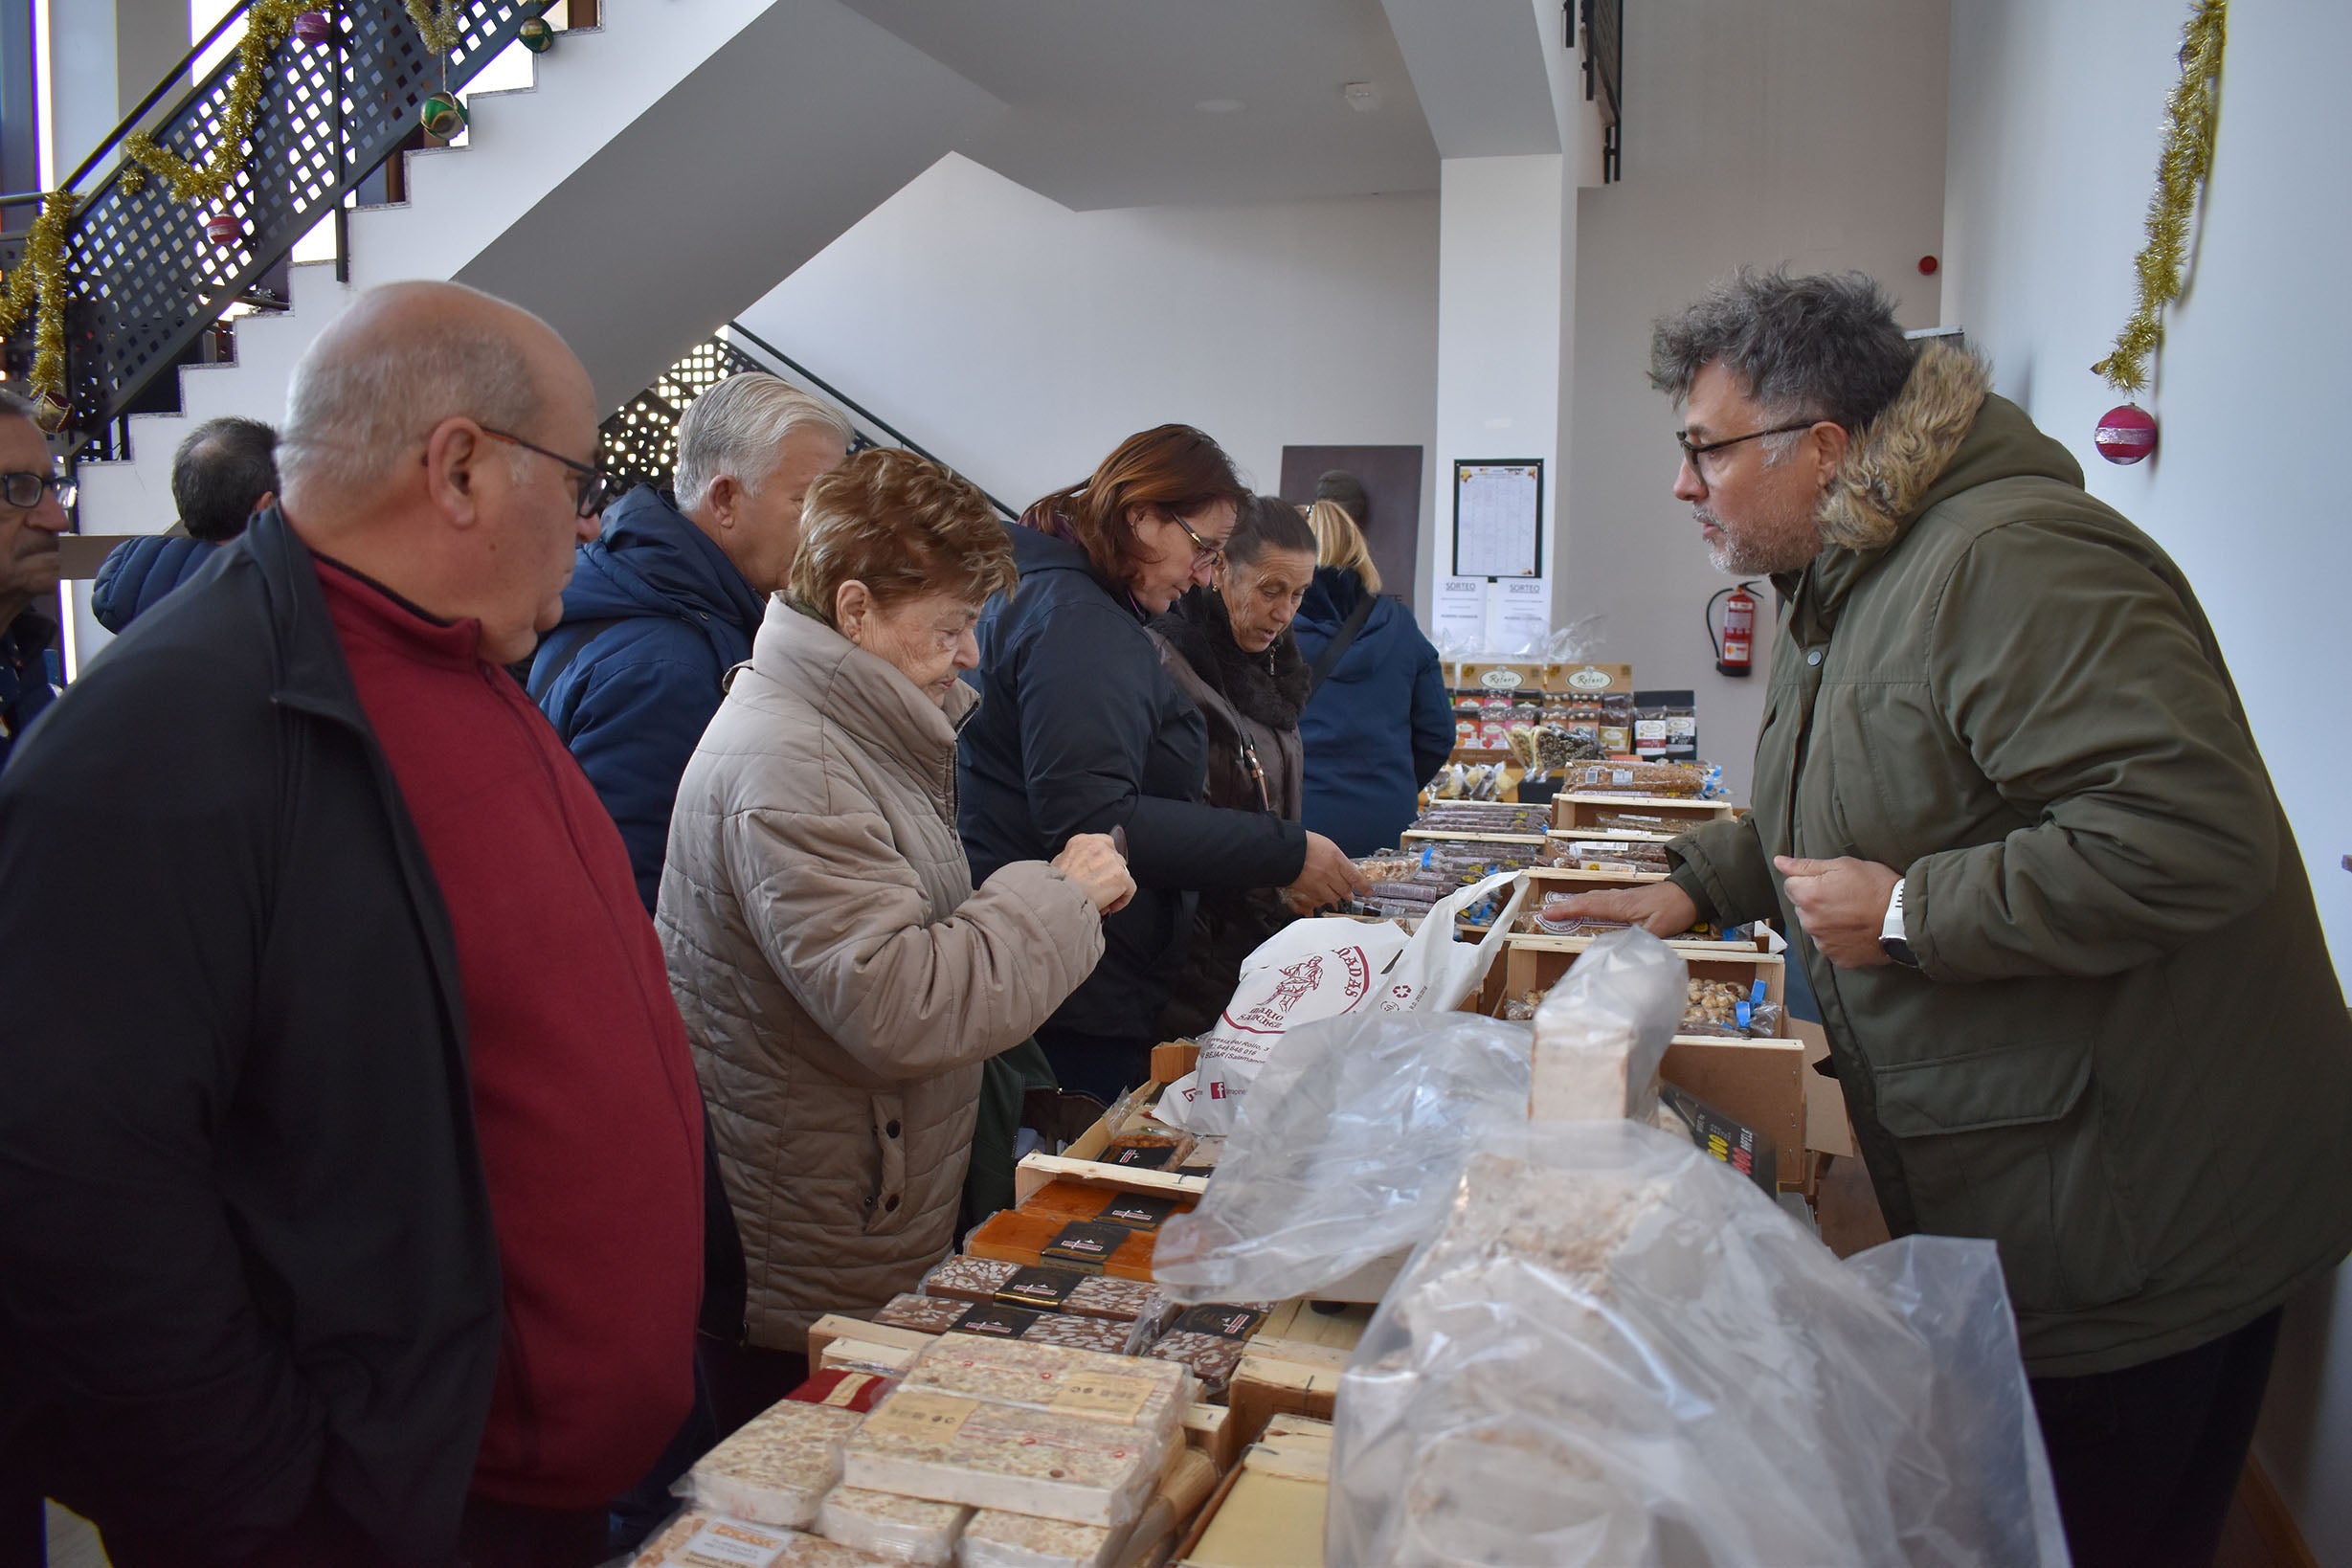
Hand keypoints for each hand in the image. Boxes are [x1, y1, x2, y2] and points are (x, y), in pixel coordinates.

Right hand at [1054, 833, 1135, 915]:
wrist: (1058, 900)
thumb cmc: (1055, 887)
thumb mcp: (1059, 863)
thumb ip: (1075, 859)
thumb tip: (1082, 867)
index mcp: (1083, 841)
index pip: (1105, 844)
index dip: (1105, 862)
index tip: (1101, 874)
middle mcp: (1099, 846)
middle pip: (1116, 860)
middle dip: (1110, 876)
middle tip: (1099, 890)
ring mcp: (1111, 860)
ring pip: (1123, 874)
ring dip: (1115, 888)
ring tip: (1101, 900)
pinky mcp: (1120, 876)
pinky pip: (1130, 888)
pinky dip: (1122, 900)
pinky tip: (1109, 906)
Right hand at [1281, 832, 1366, 914]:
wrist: (1284, 849)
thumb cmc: (1305, 844)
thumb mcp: (1328, 846)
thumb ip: (1338, 860)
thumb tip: (1345, 871)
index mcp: (1336, 859)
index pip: (1355, 877)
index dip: (1364, 887)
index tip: (1369, 893)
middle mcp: (1329, 873)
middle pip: (1345, 890)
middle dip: (1348, 893)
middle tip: (1349, 894)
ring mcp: (1318, 883)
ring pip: (1333, 897)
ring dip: (1336, 897)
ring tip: (1336, 896)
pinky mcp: (1308, 890)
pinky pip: (1320, 900)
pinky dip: (1323, 899)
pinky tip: (1323, 897)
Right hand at [1542, 881, 1699, 938]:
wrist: (1692, 892)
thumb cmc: (1675, 909)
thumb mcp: (1659, 929)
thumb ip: (1639, 940)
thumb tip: (1620, 950)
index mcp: (1621, 905)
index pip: (1588, 906)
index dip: (1567, 910)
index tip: (1548, 914)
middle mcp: (1618, 898)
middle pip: (1586, 899)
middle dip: (1564, 906)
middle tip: (1545, 913)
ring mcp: (1623, 897)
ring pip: (1593, 898)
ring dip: (1575, 903)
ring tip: (1560, 909)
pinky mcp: (1630, 898)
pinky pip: (1602, 898)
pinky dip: (1589, 901)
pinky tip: (1589, 905)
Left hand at [1773, 856, 1900, 967]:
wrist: (1904, 918)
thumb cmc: (1876, 886)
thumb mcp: (1843, 865)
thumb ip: (1805, 865)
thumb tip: (1779, 861)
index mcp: (1808, 897)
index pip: (1791, 885)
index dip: (1810, 880)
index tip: (1830, 881)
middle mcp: (1810, 922)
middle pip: (1801, 907)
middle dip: (1816, 901)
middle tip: (1844, 897)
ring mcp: (1823, 943)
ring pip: (1815, 926)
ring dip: (1826, 920)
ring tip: (1853, 914)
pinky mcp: (1837, 958)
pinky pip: (1829, 944)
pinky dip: (1838, 938)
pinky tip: (1856, 929)